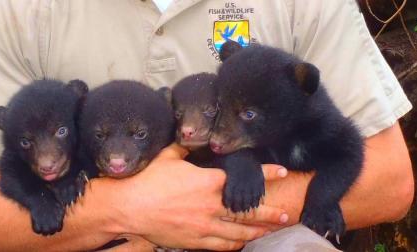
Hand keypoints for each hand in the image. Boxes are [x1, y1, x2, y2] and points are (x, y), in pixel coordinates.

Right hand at [112, 144, 286, 250]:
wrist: (128, 207)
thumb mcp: (168, 157)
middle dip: (271, 213)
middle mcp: (211, 205)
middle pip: (248, 211)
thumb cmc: (147, 180)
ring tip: (273, 230)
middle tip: (287, 214)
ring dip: (258, 230)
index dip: (266, 175)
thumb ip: (184, 148)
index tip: (282, 173)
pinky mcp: (195, 240)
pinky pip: (221, 244)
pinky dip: (235, 243)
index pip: (244, 178)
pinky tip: (243, 242)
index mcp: (208, 182)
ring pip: (239, 230)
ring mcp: (205, 225)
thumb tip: (191, 139)